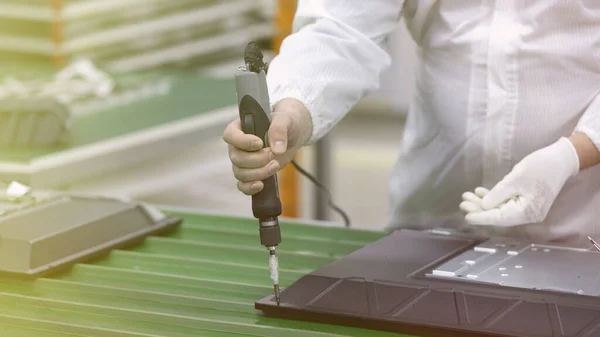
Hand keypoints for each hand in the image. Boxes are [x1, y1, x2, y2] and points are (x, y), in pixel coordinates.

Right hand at [223, 98, 311, 194]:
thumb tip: (277, 149)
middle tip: (273, 154)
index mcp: (240, 127)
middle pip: (236, 158)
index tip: (260, 143)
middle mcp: (237, 145)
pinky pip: (242, 185)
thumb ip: (279, 130)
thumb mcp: (285, 120)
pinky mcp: (251, 173)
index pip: (230, 136)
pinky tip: (261, 185)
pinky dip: (250, 188)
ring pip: (240, 173)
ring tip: (275, 165)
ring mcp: (243, 161)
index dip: (243, 142)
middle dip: (257, 160)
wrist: (293, 135)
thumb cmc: (286, 122)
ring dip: (258, 173)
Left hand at [460, 137, 579, 225]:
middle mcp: (527, 214)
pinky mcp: (525, 200)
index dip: (482, 217)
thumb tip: (484, 206)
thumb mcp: (515, 179)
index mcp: (527, 212)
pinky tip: (480, 192)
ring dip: (484, 202)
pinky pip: (506, 202)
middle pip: (499, 215)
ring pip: (500, 208)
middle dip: (480, 209)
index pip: (500, 218)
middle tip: (463, 202)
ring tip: (467, 196)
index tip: (467, 217)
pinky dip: (493, 198)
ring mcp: (527, 208)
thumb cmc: (540, 167)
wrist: (561, 158)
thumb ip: (499, 194)